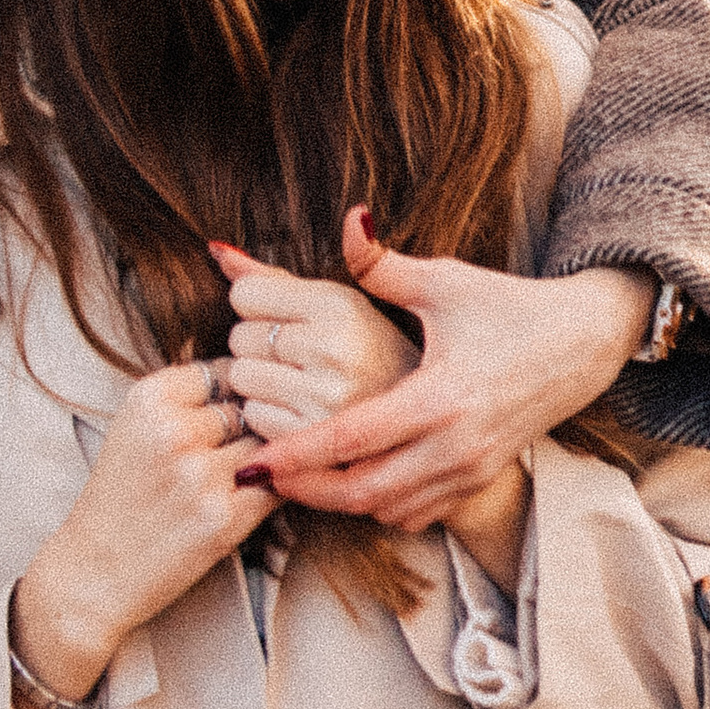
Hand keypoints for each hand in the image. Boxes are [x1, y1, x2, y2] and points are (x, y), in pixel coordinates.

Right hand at [9, 362, 272, 708]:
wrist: (94, 571)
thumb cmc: (118, 498)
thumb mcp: (134, 427)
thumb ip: (182, 396)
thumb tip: (245, 370)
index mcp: (149, 399)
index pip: (225, 370)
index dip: (237, 392)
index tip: (236, 410)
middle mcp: (174, 430)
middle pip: (249, 408)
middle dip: (252, 428)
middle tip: (245, 447)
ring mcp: (201, 476)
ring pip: (268, 445)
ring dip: (268, 458)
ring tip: (254, 471)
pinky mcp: (223, 519)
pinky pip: (276, 487)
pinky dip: (276, 488)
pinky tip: (263, 493)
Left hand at [210, 241, 417, 442]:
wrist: (491, 407)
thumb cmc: (427, 344)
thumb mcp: (367, 297)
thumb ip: (284, 274)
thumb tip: (218, 252)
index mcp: (345, 309)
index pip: (246, 295)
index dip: (263, 303)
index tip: (297, 318)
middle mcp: (338, 357)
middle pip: (240, 343)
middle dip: (265, 350)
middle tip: (312, 359)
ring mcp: (334, 411)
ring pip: (246, 393)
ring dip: (268, 394)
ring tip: (314, 391)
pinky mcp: (330, 456)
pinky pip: (265, 436)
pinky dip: (281, 436)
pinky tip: (318, 424)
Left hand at [247, 216, 651, 533]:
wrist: (582, 343)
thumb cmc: (507, 307)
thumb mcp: (445, 281)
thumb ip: (384, 264)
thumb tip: (348, 220)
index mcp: (439, 397)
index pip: (351, 439)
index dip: (298, 454)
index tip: (255, 459)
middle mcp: (455, 446)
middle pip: (362, 491)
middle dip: (306, 489)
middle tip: (260, 474)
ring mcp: (470, 470)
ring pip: (387, 509)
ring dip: (340, 498)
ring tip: (297, 474)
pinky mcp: (480, 480)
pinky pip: (417, 512)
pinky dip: (379, 505)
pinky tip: (353, 478)